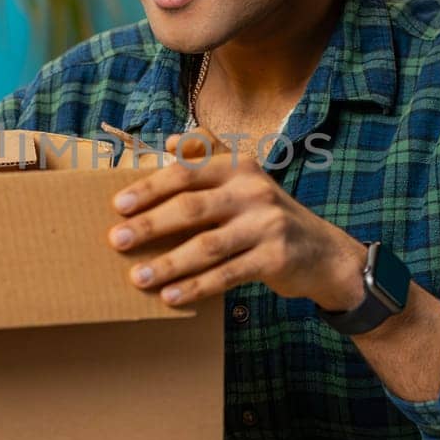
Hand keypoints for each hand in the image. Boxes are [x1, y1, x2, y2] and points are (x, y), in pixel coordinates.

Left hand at [107, 128, 367, 309]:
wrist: (322, 252)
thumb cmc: (266, 215)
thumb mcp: (244, 180)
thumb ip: (208, 159)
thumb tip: (168, 143)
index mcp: (239, 165)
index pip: (187, 171)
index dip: (151, 187)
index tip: (119, 205)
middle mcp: (253, 190)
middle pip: (192, 207)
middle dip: (151, 225)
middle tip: (117, 240)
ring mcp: (266, 224)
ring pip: (207, 246)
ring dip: (168, 263)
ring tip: (137, 277)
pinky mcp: (275, 257)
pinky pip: (227, 274)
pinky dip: (196, 287)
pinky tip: (171, 296)